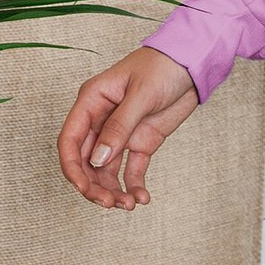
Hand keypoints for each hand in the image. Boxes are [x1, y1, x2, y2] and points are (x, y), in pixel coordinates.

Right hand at [57, 47, 199, 211]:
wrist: (194, 60)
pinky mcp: (141, 141)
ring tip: (129, 204)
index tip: (84, 189)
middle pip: (86, 162)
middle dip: (94, 186)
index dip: (72, 168)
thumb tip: (97, 160)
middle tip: (109, 203)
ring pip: (106, 171)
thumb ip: (119, 126)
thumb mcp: (141, 94)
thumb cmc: (164, 65)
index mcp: (92, 101)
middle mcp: (102, 120)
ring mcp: (121, 133)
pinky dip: (134, 186)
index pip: (70, 140)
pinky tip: (142, 198)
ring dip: (113, 191)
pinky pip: (131, 169)